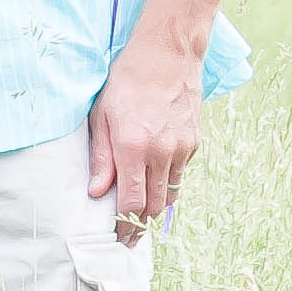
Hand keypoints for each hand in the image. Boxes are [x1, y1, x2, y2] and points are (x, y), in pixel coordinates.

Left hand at [86, 25, 201, 242]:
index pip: (131, 204)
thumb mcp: (103, 114)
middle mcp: (161, 152)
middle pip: (153, 207)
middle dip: (140, 226)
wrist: (167, 52)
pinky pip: (180, 174)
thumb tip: (98, 192)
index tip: (119, 237)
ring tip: (141, 214)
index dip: (125, 226)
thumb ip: (101, 156)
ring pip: (170, 194)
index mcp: (133, 147)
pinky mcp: (194, 142)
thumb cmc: (128, 80)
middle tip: (128, 235)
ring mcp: (182, 148)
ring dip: (155, 207)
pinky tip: (155, 179)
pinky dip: (167, 183)